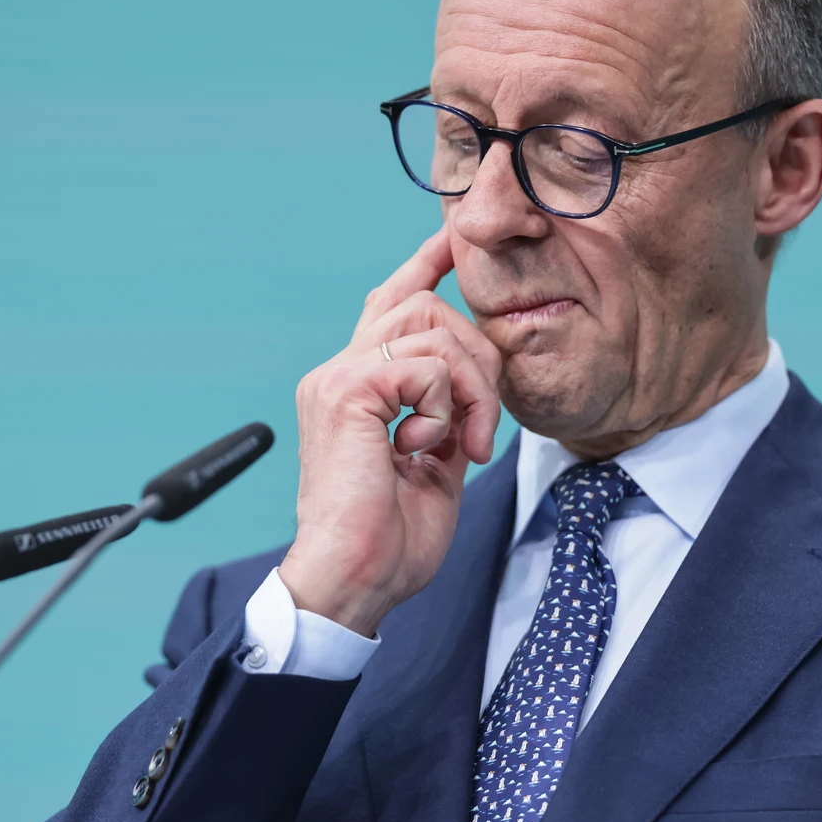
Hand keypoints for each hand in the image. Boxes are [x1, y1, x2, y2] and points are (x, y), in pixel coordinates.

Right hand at [278, 229, 502, 635]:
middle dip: (477, 356)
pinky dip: (447, 405)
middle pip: (424, 306)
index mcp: (353, 389)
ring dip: (470, 386)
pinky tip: (433, 449)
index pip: (389, 306)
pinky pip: (425, 364)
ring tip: (467, 443)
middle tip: (483, 427)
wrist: (355, 582)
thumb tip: (472, 386)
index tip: (454, 239)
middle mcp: (337, 374)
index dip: (425, 266)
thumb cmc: (390, 542)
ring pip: (432, 326)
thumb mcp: (434, 466)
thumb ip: (446, 415)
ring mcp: (337, 378)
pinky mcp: (347, 392)